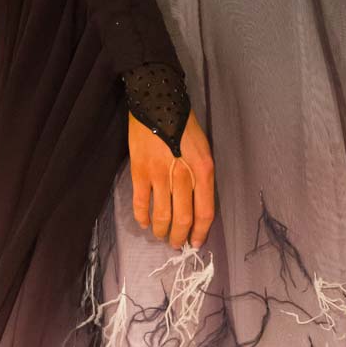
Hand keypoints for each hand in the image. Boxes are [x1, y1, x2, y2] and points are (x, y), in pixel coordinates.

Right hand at [128, 107, 214, 248]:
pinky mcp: (140, 171)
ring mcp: (160, 175)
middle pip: (183, 219)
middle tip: (177, 244)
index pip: (205, 212)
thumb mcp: (204, 149)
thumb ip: (202, 177)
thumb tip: (198, 205)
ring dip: (162, 231)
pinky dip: (143, 218)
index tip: (196, 243)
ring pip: (162, 216)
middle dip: (179, 238)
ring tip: (161, 235)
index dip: (200, 233)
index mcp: (203, 171)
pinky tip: (145, 223)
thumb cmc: (184, 125)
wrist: (157, 101)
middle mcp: (183, 176)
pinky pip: (141, 203)